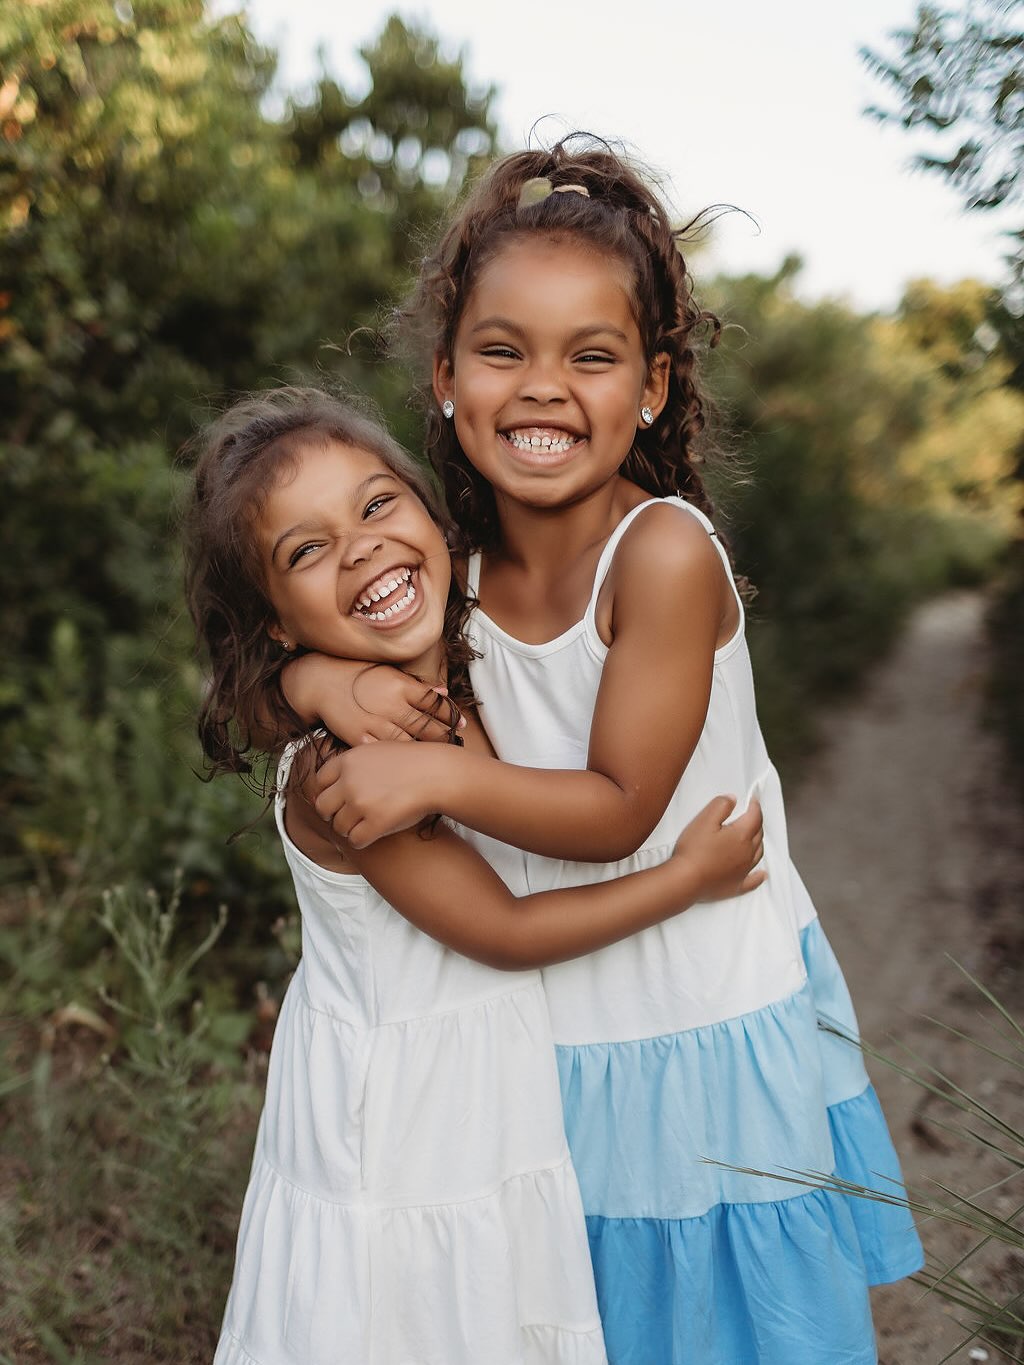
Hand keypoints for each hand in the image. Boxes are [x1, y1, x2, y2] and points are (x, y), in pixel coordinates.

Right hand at [284, 656, 461, 744]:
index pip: (434, 702)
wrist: (321, 683)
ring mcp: (376, 723)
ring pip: (410, 742)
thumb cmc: (357, 674)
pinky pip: (386, 752)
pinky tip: (410, 763)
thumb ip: (416, 684)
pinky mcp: (361, 739)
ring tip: (438, 755)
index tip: (460, 723)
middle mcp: (391, 705)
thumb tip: (443, 691)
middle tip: (456, 743)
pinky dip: (400, 758)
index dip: (451, 714)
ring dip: (426, 749)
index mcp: (400, 685)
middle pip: (427, 725)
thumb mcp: (389, 672)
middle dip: (444, 736)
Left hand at [312, 742, 442, 846]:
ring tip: (364, 825)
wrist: (436, 773)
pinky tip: (372, 835)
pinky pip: (355, 840)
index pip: (320, 782)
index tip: (338, 800)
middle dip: (333, 814)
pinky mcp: (375, 822)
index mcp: (348, 760)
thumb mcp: (378, 749)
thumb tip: (340, 771)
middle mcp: (349, 780)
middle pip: (323, 806)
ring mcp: (360, 802)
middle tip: (347, 817)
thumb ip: (356, 761)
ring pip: (339, 826)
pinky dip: (362, 841)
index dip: (329, 793)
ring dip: (350, 829)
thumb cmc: (412, 762)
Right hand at [671, 795, 765, 900]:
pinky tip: (761, 874)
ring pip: (758, 853)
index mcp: (742, 835)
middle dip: (756, 822)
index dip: (755, 806)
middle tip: (750, 815)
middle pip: (758, 834)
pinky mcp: (737, 886)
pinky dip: (759, 875)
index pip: (755, 816)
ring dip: (758, 842)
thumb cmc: (694, 850)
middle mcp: (747, 853)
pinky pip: (753, 880)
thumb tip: (733, 800)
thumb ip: (721, 805)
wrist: (686, 880)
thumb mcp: (704, 820)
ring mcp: (743, 871)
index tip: (753, 800)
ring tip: (753, 836)